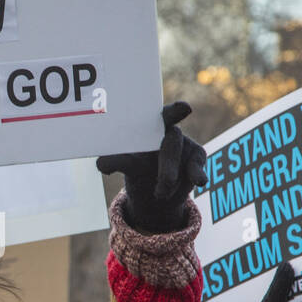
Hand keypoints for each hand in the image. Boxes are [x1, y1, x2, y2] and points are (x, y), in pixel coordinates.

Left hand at [96, 102, 207, 233]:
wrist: (153, 193)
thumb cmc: (137, 169)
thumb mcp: (126, 164)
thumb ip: (116, 160)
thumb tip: (101, 163)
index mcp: (151, 126)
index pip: (161, 115)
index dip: (174, 111)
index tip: (186, 108)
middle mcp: (170, 132)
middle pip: (172, 140)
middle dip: (167, 161)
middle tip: (163, 183)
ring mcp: (185, 146)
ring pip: (179, 156)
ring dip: (169, 176)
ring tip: (161, 194)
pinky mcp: (196, 160)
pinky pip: (196, 167)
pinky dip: (198, 174)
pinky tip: (200, 180)